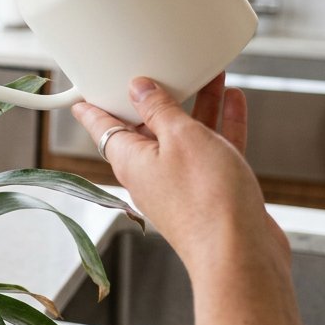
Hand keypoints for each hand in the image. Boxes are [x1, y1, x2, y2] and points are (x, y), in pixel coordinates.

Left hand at [72, 75, 288, 275]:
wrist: (241, 254)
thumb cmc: (206, 200)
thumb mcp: (181, 138)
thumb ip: (160, 109)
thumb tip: (139, 88)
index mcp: (130, 160)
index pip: (102, 126)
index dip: (92, 107)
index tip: (82, 94)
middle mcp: (151, 173)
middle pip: (148, 127)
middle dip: (156, 97)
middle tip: (158, 71)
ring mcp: (181, 184)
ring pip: (185, 136)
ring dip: (196, 105)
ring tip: (208, 76)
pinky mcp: (210, 192)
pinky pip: (213, 150)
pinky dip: (222, 125)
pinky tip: (233, 102)